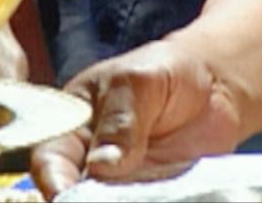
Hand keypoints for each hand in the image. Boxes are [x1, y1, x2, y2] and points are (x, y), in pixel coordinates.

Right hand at [29, 38, 242, 199]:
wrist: (212, 84)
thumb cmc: (161, 70)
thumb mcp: (137, 82)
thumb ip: (119, 120)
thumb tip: (100, 164)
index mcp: (70, 127)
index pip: (49, 159)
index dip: (52, 180)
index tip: (64, 196)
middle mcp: (89, 162)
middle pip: (75, 194)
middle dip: (83, 202)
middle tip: (113, 199)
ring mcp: (122, 183)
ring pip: (109, 204)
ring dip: (120, 204)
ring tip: (143, 195)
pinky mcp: (153, 195)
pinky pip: (145, 204)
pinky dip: (150, 204)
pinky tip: (164, 198)